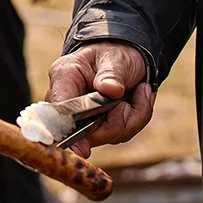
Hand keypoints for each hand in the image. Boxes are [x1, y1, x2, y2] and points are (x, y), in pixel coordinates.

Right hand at [45, 40, 155, 157]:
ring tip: (143, 91)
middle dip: (119, 120)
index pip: (59, 110)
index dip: (70, 131)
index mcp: (64, 78)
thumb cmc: (115, 52)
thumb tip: (110, 90)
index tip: (83, 149)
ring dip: (133, 117)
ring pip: (107, 135)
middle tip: (142, 93)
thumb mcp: (116, 57)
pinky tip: (141, 97)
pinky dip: (137, 117)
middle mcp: (69, 101)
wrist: (125, 56)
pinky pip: (120, 134)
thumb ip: (112, 74)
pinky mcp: (99, 126)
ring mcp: (83, 118)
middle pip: (86, 132)